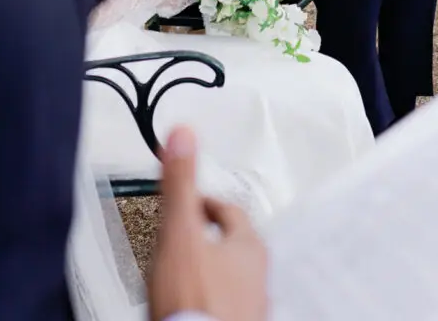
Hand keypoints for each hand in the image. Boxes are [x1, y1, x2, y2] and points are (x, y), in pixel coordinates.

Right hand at [148, 127, 267, 320]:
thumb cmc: (195, 304)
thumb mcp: (179, 232)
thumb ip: (180, 183)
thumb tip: (183, 134)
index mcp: (248, 247)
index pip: (228, 210)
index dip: (204, 201)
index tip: (189, 200)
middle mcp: (257, 278)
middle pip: (233, 244)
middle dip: (209, 236)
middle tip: (186, 234)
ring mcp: (250, 308)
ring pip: (231, 279)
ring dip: (210, 270)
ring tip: (185, 272)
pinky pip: (225, 308)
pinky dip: (209, 301)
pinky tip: (192, 306)